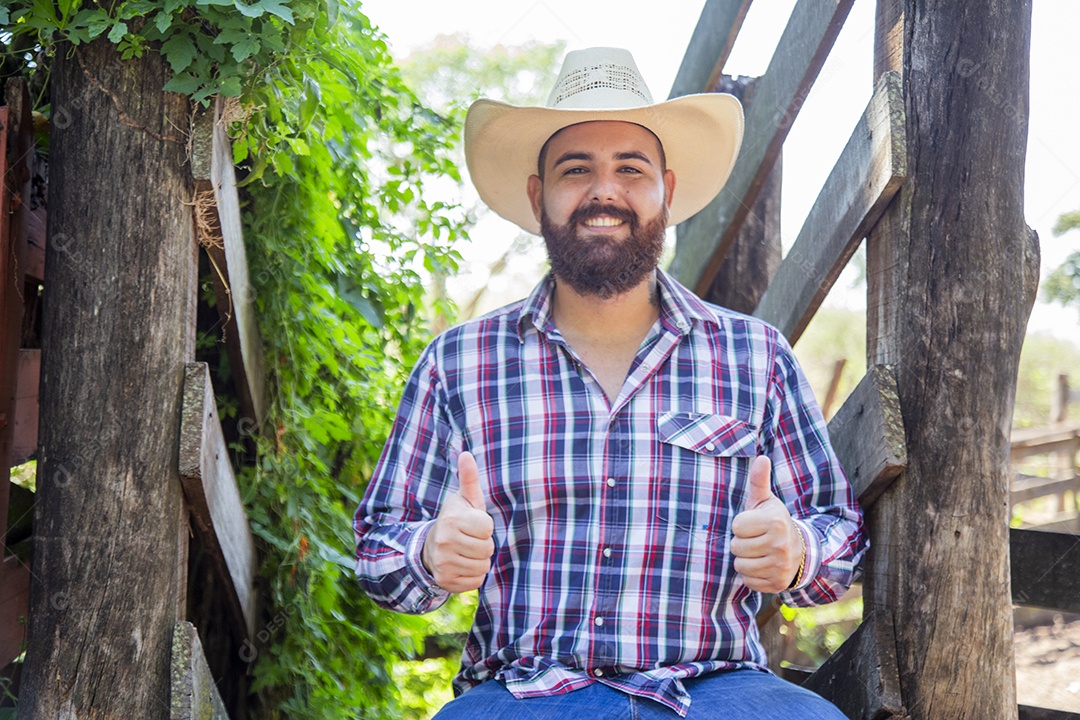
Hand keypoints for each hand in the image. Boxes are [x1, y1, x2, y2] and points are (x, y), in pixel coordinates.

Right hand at [421, 451, 494, 592]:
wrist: (432, 546)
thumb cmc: (457, 520)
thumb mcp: (464, 499)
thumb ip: (469, 478)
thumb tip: (466, 454)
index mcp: (452, 519)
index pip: (487, 528)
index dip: (484, 526)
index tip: (473, 524)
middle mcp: (444, 541)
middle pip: (487, 549)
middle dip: (483, 544)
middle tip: (469, 539)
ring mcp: (443, 563)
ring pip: (483, 566)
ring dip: (479, 560)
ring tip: (466, 552)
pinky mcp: (445, 581)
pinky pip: (476, 581)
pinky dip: (473, 575)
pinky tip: (462, 565)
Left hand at [730, 456, 804, 593]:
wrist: (797, 550)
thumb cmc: (772, 521)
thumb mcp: (765, 501)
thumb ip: (759, 481)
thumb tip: (761, 458)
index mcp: (776, 521)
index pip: (737, 526)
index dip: (741, 525)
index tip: (754, 524)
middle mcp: (781, 545)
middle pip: (736, 547)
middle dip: (742, 543)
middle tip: (756, 539)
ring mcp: (781, 566)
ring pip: (740, 566)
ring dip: (745, 560)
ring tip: (758, 552)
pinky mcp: (778, 584)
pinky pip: (748, 581)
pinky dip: (752, 576)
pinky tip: (763, 566)